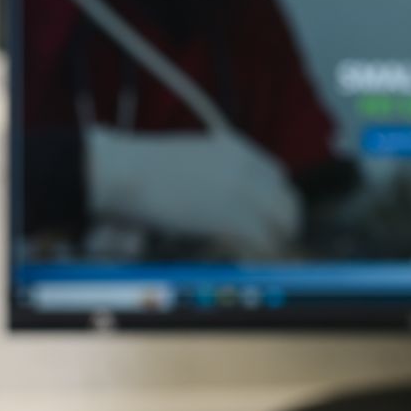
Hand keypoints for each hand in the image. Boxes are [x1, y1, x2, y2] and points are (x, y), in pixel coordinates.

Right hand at [84, 125, 302, 258]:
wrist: (124, 172)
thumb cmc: (140, 169)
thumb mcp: (188, 158)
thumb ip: (212, 172)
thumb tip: (217, 198)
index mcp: (236, 148)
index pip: (277, 175)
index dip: (275, 199)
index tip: (270, 216)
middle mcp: (247, 166)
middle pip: (287, 199)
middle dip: (283, 222)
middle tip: (274, 242)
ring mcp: (244, 191)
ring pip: (282, 222)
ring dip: (275, 240)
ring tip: (263, 256)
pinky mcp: (234, 217)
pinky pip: (264, 240)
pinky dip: (261, 253)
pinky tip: (251, 262)